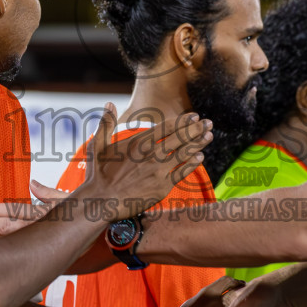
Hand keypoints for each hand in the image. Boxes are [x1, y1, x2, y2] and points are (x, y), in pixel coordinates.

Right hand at [82, 105, 210, 214]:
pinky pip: (181, 172)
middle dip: (196, 128)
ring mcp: (158, 170)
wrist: (101, 201)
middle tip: (209, 123)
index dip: (183, 121)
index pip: (166, 127)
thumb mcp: (99, 145)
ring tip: (209, 136)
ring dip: (198, 143)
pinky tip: (200, 157)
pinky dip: (192, 163)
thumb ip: (106, 124)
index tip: (194, 116)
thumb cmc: (98, 174)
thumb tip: (109, 104)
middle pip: (179, 137)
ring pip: (184, 153)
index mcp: (138, 142)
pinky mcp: (162, 187)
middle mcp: (151, 154)